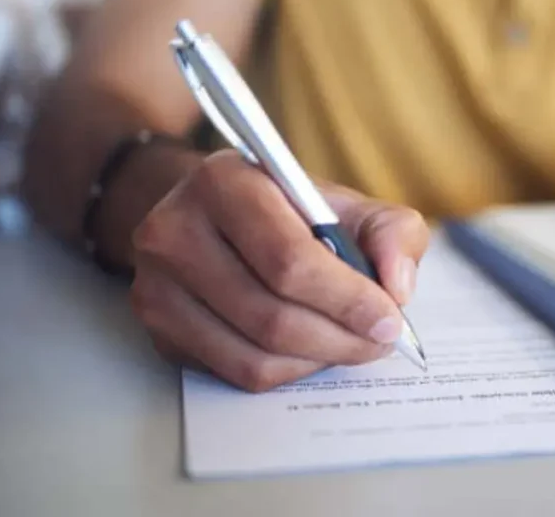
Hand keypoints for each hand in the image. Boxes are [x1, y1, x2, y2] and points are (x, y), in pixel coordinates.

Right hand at [128, 150, 429, 391]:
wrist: (218, 217)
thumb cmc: (291, 212)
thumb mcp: (348, 203)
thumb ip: (392, 232)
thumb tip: (397, 286)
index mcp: (223, 182)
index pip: (288, 259)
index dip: (346, 298)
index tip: (389, 318)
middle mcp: (175, 230)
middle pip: (271, 314)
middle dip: (340, 337)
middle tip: (380, 339)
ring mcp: (157, 284)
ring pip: (254, 353)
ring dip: (318, 359)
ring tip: (353, 343)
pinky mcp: (158, 330)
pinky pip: (235, 372)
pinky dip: (288, 371)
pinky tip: (312, 350)